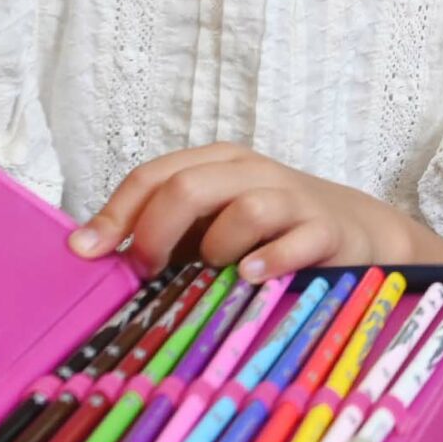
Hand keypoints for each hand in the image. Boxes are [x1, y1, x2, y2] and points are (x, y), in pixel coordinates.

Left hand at [67, 144, 417, 281]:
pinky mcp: (326, 229)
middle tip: (149, 272)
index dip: (115, 214)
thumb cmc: (267, 232)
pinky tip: (253, 277)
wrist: (354, 231)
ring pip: (243, 209)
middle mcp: (251, 172)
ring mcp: (292, 198)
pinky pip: (295, 240)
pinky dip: (269, 261)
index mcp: (216, 164)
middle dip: (156, 233)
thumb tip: (95, 258)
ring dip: (217, 248)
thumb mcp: (209, 225)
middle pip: (188, 187)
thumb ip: (163, 234)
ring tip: (218, 271)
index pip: (153, 175)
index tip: (88, 252)